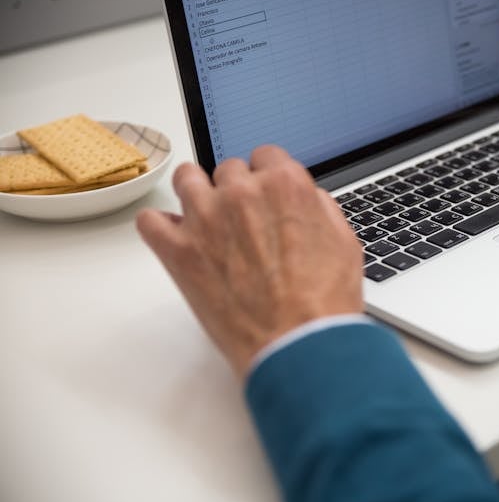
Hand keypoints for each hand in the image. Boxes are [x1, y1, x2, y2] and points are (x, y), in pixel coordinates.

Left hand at [136, 146, 363, 378]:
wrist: (298, 346)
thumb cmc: (323, 303)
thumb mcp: (345, 243)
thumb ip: (319, 209)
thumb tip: (306, 200)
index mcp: (284, 185)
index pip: (266, 155)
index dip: (268, 176)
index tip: (266, 193)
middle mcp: (242, 193)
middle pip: (228, 169)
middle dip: (236, 190)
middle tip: (245, 221)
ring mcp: (205, 220)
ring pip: (186, 178)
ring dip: (197, 194)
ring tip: (207, 219)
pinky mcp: (178, 252)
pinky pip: (149, 220)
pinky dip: (160, 227)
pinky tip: (176, 239)